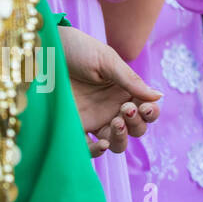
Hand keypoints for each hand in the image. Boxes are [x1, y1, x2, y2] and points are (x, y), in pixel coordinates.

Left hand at [58, 26, 161, 156]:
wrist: (43, 52)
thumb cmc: (78, 50)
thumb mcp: (107, 61)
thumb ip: (131, 81)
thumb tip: (159, 96)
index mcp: (125, 91)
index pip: (147, 110)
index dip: (151, 113)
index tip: (144, 107)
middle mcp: (112, 108)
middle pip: (136, 129)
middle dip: (136, 124)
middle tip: (125, 110)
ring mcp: (94, 120)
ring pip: (117, 143)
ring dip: (122, 138)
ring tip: (115, 124)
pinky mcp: (74, 129)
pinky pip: (89, 148)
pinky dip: (97, 151)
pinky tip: (101, 143)